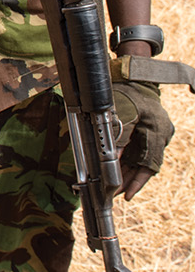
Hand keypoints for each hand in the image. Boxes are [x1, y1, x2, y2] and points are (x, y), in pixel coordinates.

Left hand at [112, 79, 174, 199]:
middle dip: (130, 180)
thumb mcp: (120, 113)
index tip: (126, 193)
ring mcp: (157, 134)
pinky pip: (140, 153)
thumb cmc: (126, 92)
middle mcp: (161, 134)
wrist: (134, 78)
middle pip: (146, 165)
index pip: (149, 163)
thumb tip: (110, 161)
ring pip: (143, 161)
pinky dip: (129, 163)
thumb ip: (117, 137)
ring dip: (129, 174)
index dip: (137, 181)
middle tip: (116, 193)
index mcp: (157, 129)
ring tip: (115, 188)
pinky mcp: (150, 134)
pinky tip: (118, 173)